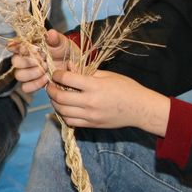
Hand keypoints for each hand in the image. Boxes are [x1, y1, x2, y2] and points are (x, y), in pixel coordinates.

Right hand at [9, 30, 76, 92]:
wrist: (72, 65)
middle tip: (42, 60)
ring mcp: (27, 72)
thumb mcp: (62, 42)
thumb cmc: (64, 51)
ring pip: (19, 75)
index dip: (19, 48)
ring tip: (45, 69)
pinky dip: (35, 84)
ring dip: (32, 73)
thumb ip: (55, 38)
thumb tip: (50, 33)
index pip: (14, 45)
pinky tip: (46, 79)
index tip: (32, 49)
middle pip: (15, 62)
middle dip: (28, 62)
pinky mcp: (32, 83)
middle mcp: (24, 58)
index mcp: (28, 46)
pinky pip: (26, 87)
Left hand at [47, 68, 168, 136]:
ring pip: (62, 111)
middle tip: (51, 85)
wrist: (140, 109)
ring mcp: (90, 116)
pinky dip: (64, 115)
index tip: (56, 73)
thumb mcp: (108, 75)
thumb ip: (86, 72)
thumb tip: (69, 66)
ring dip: (55, 103)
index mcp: (95, 86)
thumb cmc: (126, 88)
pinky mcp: (92, 125)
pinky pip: (70, 122)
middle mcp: (90, 102)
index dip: (57, 75)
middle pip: (60, 97)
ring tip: (56, 96)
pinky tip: (65, 108)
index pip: (66, 79)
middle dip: (51, 90)